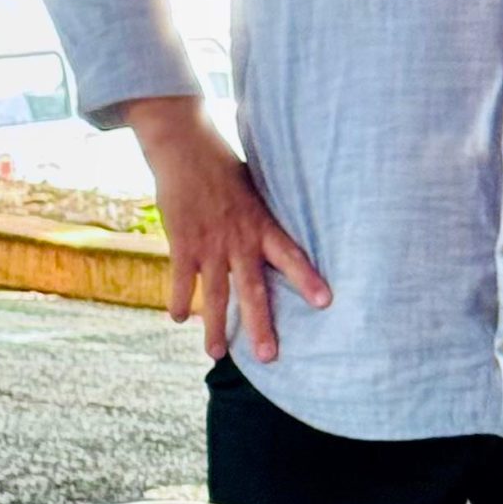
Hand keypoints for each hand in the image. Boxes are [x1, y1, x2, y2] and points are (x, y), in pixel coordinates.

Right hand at [128, 97, 327, 363]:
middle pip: (252, 290)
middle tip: (269, 357)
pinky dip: (179, 299)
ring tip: (217, 356)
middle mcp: (239, 239)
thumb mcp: (259, 189)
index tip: (325, 302)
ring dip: (215, 327)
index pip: (291, 256)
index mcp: (262, 225)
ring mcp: (209, 243)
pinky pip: (181, 278)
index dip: (307, 279)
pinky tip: (177, 318)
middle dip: (260, 325)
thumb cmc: (226, 167)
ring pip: (215, 294)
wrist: (186, 147)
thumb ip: (270, 217)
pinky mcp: (182, 241)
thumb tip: (293, 232)